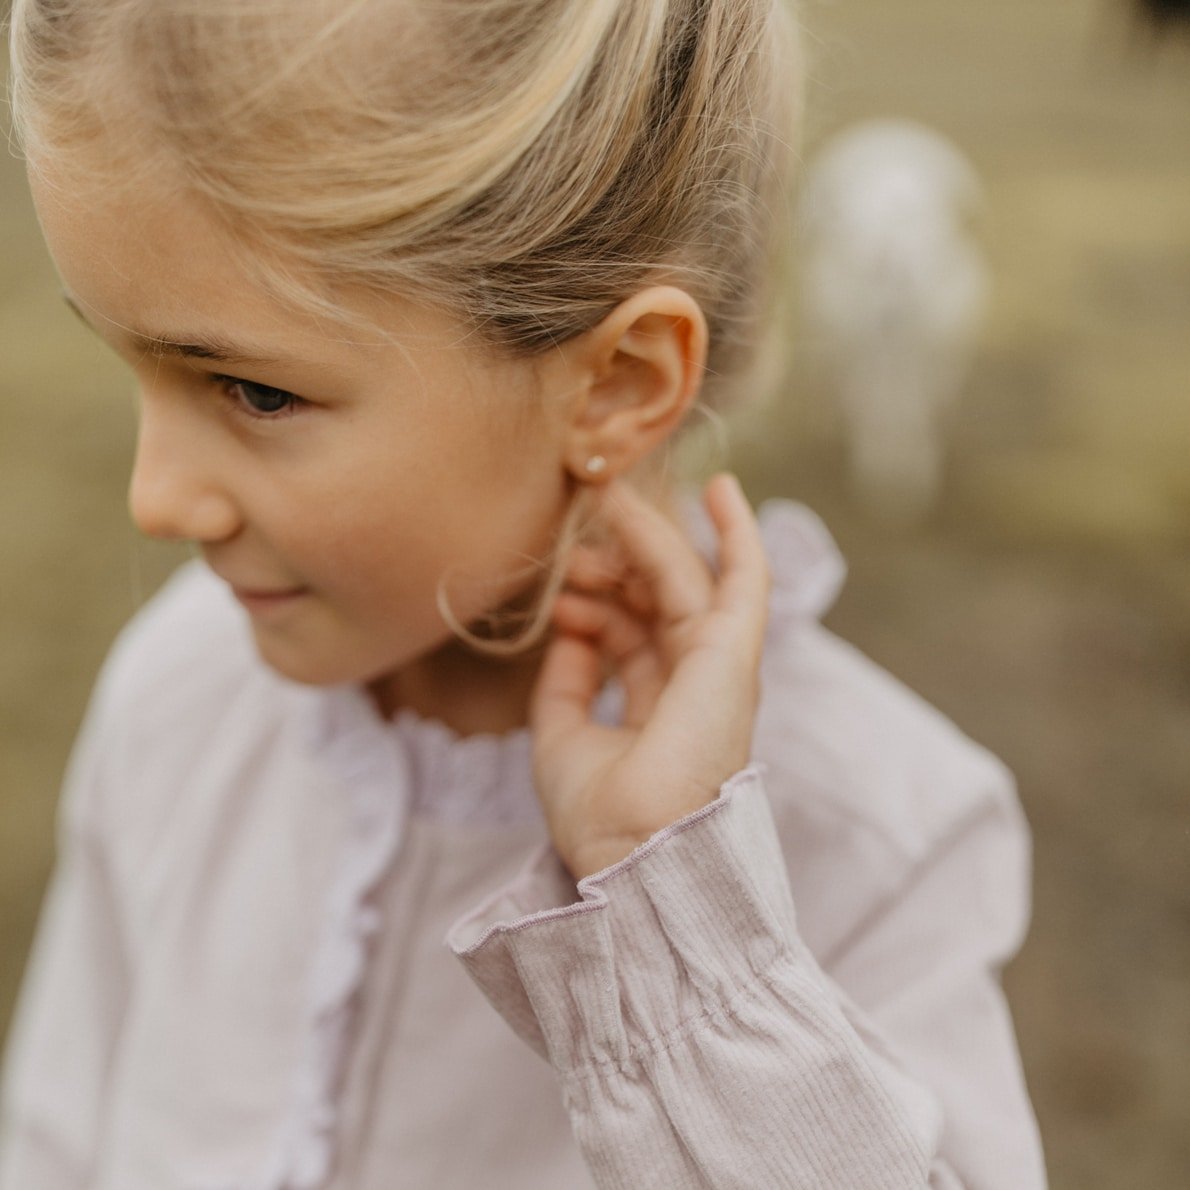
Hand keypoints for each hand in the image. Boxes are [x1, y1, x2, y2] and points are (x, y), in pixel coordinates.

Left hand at [530, 473, 770, 879]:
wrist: (631, 850)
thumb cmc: (598, 813)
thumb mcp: (562, 736)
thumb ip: (567, 682)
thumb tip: (567, 628)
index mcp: (662, 711)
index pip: (633, 636)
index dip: (595, 605)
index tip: (559, 588)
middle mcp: (696, 686)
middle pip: (655, 602)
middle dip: (615, 563)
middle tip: (578, 528)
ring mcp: (719, 668)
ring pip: (684, 581)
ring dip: (644, 539)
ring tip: (603, 501)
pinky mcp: (733, 653)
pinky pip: (745, 580)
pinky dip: (737, 533)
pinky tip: (720, 488)